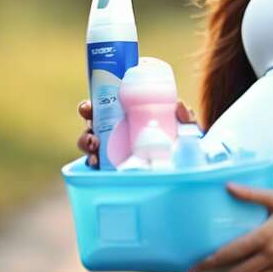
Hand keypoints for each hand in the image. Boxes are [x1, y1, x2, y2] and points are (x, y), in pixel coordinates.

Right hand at [76, 98, 196, 167]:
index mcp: (128, 114)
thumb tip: (179, 105)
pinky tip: (96, 163)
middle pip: (93, 122)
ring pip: (91, 142)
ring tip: (94, 147)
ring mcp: (114, 149)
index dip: (90, 105)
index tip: (87, 108)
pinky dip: (92, 162)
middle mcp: (117, 129)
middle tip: (91, 126)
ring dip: (86, 142)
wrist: (186, 165)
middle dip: (85, 123)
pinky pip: (97, 163)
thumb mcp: (184, 128)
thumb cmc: (181, 141)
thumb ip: (185, 118)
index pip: (104, 105)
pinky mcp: (114, 166)